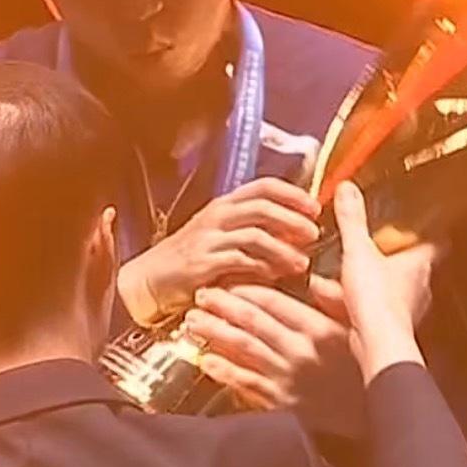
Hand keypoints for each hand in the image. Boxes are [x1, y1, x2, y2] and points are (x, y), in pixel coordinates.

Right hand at [116, 177, 319, 323]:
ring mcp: (208, 239)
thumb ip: (254, 229)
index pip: (264, 186)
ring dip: (283, 249)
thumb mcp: (221, 236)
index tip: (315, 207)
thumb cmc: (190, 258)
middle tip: (314, 234)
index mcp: (225, 205)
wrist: (150, 279)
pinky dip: (260, 269)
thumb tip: (296, 232)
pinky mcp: (202, 264)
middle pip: (262, 206)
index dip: (292, 194)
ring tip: (301, 263)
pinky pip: (238, 262)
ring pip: (254, 235)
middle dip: (292, 219)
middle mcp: (217, 216)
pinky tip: (274, 277)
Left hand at [186, 283, 364, 434]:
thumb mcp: (360, 331)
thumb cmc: (367, 371)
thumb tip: (315, 281)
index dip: (246, 289)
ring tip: (194, 320)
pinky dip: (222, 369)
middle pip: (251, 321)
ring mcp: (287, 377)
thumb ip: (337, 303)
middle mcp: (300, 351)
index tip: (229, 282)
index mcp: (320, 329)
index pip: (274, 301)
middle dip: (222, 305)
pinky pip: (244, 382)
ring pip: (242, 348)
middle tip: (202, 294)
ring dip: (215, 331)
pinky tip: (205, 359)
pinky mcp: (280, 402)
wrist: (372, 419)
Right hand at [310, 182, 435, 379]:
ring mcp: (406, 307)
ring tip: (352, 270)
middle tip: (380, 242)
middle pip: (413, 263)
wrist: (376, 344)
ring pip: (394, 287)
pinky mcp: (389, 326)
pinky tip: (337, 299)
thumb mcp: (358, 251)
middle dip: (395, 254)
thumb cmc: (377, 300)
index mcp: (419, 263)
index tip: (426, 219)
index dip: (431, 229)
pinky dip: (360, 301)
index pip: (435, 240)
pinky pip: (376, 307)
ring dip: (377, 279)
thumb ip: (352, 221)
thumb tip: (348, 190)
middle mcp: (418, 286)